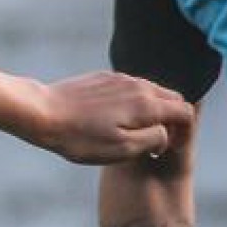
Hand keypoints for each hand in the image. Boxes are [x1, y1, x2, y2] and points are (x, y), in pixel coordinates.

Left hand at [38, 72, 193, 163]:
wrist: (41, 113)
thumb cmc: (79, 137)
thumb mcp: (120, 149)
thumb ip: (152, 139)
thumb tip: (165, 134)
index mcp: (147, 104)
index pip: (185, 111)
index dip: (184, 132)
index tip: (168, 148)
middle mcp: (138, 85)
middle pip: (172, 98)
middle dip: (171, 119)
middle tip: (155, 142)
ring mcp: (120, 78)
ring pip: (150, 91)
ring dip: (152, 111)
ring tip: (134, 132)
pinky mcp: (103, 77)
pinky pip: (129, 88)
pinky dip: (133, 102)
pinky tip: (113, 119)